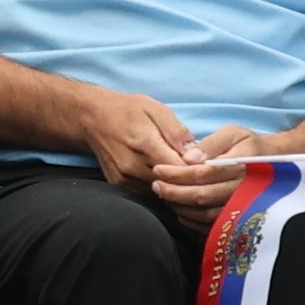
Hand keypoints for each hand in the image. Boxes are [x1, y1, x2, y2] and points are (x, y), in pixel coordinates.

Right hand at [80, 88, 200, 202]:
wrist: (91, 118)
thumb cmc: (127, 110)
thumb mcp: (155, 109)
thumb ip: (177, 132)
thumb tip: (196, 155)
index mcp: (144, 143)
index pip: (179, 168)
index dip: (199, 170)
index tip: (212, 166)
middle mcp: (132, 166)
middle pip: (171, 185)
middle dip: (191, 182)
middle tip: (207, 177)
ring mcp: (124, 179)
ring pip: (161, 194)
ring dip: (178, 189)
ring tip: (192, 180)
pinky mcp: (120, 186)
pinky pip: (149, 195)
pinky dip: (163, 191)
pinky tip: (173, 182)